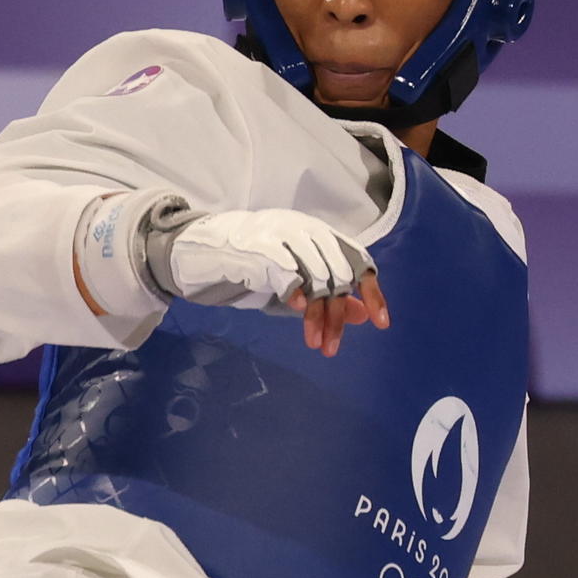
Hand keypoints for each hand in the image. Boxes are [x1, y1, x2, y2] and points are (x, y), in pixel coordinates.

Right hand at [148, 207, 390, 350]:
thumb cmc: (247, 269)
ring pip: (318, 279)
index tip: (380, 323)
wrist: (197, 254)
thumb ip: (328, 297)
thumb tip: (365, 314)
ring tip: (315, 342)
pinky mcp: (261, 247)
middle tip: (330, 348)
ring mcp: (282, 235)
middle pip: (339, 275)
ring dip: (319, 316)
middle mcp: (304, 229)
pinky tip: (295, 313)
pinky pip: (289, 275)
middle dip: (338, 316)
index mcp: (316, 233)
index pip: (358, 259)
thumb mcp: (295, 286)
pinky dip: (296, 296)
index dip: (372, 292)